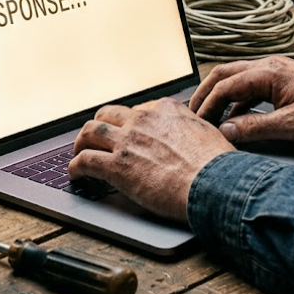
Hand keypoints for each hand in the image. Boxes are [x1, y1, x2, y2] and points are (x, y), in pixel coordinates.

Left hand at [69, 98, 234, 221]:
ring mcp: (127, 141)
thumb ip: (190, 129)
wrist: (214, 184)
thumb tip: (191, 135)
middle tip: (96, 138)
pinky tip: (76, 174)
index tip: (126, 132)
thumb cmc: (217, 166)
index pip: (137, 110)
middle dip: (100, 126)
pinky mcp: (117, 166)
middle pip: (108, 115)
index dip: (128, 123)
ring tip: (78, 152)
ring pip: (90, 132)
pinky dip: (75, 167)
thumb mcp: (206, 132)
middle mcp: (143, 120)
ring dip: (81, 142)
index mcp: (165, 109)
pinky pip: (85, 160)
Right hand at [190, 56, 293, 144]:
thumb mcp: (291, 127)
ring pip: (237, 78)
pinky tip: (238, 119)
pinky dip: (238, 99)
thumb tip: (225, 131)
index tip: (197, 123)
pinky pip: (252, 85)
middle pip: (225, 74)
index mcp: (268, 73)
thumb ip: (254, 128)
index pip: (224, 86)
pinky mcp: (284, 79)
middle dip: (205, 93)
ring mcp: (277, 70)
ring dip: (221, 96)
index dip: (207, 105)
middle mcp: (270, 66)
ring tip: (211, 117)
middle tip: (192, 114)